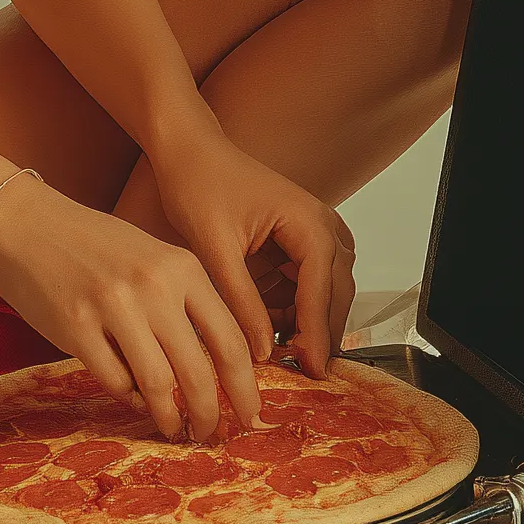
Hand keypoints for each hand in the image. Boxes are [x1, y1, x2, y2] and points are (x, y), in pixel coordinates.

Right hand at [0, 174, 266, 441]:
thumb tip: (212, 370)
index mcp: (183, 267)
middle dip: (211, 414)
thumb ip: (183, 304)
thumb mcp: (152, 258)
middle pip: (199, 371)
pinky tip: (132, 400)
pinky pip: (114, 380)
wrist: (24, 221)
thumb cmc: (91, 243)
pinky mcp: (75, 327)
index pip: (230, 340)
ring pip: (158, 384)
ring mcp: (114, 306)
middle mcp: (154, 286)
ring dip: (170, 417)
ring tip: (175, 430)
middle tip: (212, 434)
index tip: (251, 415)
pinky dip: (128, 398)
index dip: (245, 388)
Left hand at [146, 130, 355, 378]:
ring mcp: (313, 232)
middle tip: (304, 373)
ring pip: (325, 290)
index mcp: (308, 222)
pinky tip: (270, 326)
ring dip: (308, 321)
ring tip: (284, 353)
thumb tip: (262, 349)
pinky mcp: (297, 240)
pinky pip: (306, 282)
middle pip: (335, 292)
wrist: (188, 150)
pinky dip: (293, 307)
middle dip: (320, 332)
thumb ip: (241, 300)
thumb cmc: (200, 182)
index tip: (314, 369)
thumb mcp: (215, 248)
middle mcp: (321, 226)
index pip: (322, 288)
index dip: (318, 333)